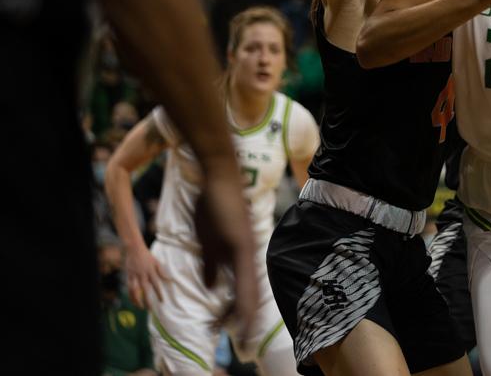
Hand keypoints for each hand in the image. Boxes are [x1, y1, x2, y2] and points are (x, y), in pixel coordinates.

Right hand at [124, 244, 166, 309]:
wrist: (134, 249)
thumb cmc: (147, 256)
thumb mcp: (156, 262)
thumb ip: (162, 271)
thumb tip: (169, 279)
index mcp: (151, 271)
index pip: (156, 284)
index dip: (159, 293)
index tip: (162, 301)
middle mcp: (143, 275)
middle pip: (145, 290)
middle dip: (148, 301)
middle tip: (150, 309)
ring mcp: (134, 276)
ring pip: (134, 291)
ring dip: (137, 301)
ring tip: (141, 307)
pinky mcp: (128, 276)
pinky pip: (129, 288)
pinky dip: (131, 296)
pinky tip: (133, 301)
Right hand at [194, 171, 258, 338]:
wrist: (220, 176)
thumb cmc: (214, 204)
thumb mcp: (208, 241)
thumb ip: (211, 265)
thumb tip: (210, 288)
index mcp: (242, 255)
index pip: (244, 290)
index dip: (241, 313)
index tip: (239, 333)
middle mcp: (249, 255)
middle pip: (251, 296)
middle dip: (248, 321)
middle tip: (248, 344)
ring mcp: (247, 250)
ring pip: (251, 291)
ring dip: (248, 317)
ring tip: (248, 338)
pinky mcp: (241, 245)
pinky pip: (244, 278)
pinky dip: (244, 299)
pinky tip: (244, 314)